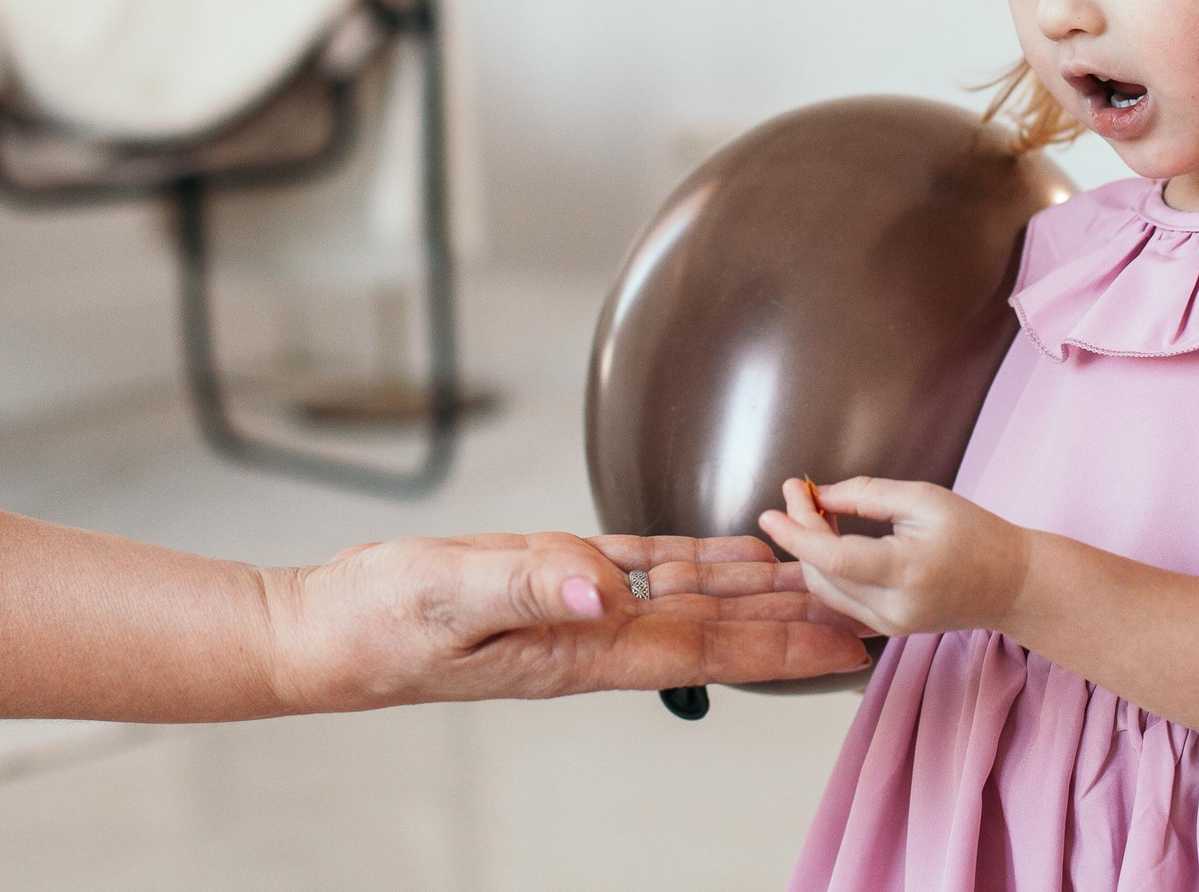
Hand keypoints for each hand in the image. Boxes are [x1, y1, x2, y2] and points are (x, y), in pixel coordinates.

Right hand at [274, 530, 870, 709]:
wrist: (327, 632)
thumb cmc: (378, 622)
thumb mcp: (448, 595)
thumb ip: (529, 582)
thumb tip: (607, 586)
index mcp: (580, 645)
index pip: (705, 645)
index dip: (782, 644)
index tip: (848, 642)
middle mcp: (592, 632)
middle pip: (718, 626)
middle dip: (796, 619)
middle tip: (871, 607)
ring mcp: (574, 609)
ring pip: (690, 595)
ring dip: (758, 588)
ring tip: (822, 577)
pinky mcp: (549, 577)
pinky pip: (641, 568)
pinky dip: (693, 559)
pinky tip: (727, 552)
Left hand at [758, 477, 1033, 640]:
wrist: (1011, 584)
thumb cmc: (976, 535)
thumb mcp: (924, 499)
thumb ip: (866, 495)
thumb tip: (819, 496)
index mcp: (906, 572)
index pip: (833, 558)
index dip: (796, 533)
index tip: (770, 510)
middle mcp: (894, 608)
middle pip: (823, 573)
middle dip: (800, 531)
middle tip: (797, 492)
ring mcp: (890, 625)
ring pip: (825, 590)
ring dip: (809, 550)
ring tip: (811, 508)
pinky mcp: (888, 630)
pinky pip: (841, 600)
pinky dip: (826, 568)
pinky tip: (827, 537)